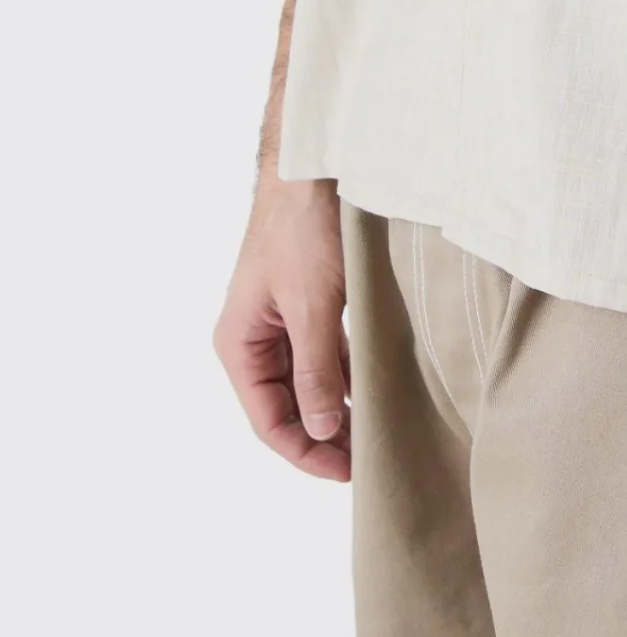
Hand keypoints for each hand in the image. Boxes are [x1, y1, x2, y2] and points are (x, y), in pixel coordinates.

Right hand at [212, 173, 350, 480]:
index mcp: (239, 343)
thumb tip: (322, 431)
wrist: (314, 165)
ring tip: (376, 432)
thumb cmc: (302, 228)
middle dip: (324, 436)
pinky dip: (347, 373)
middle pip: (287, 407)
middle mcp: (255, 337)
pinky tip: (374, 388)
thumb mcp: (312, 306)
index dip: (306, 452)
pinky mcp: (310, 303)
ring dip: (338, 407)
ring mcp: (282, 320)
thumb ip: (316, 371)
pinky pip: (325, 353)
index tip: (347, 472)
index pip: (269, 421)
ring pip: (309, 382)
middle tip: (368, 459)